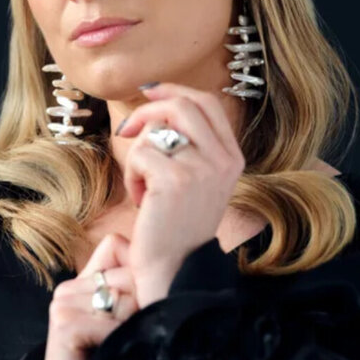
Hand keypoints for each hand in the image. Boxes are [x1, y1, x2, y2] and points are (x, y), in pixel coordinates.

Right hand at [35, 233, 138, 359]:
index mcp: (82, 280)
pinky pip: (112, 322)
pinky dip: (120, 342)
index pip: (118, 245)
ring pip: (126, 297)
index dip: (140, 270)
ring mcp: (63, 304)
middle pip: (130, 274)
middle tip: (133, 337)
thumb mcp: (122, 323)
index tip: (144, 304)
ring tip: (120, 348)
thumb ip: (134, 291)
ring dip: (134, 327)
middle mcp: (68, 287)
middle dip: (143, 305)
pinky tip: (110, 356)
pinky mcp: (64, 325)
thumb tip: (173, 263)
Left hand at [116, 81, 245, 306]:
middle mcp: (222, 160)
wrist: (174, 269)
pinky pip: (140, 154)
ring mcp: (201, 168)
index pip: (208, 103)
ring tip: (142, 187)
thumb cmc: (176, 227)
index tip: (150, 92)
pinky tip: (140, 200)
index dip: (175, 91)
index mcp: (232, 157)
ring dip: (138, 156)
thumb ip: (192, 146)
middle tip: (127, 130)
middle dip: (147, 111)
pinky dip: (131, 176)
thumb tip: (158, 103)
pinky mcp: (174, 179)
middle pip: (181, 105)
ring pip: (156, 131)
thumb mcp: (198, 181)